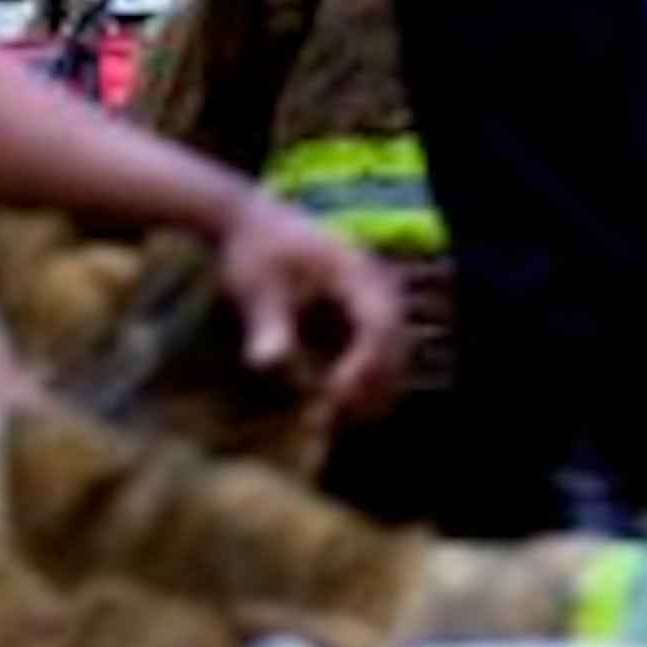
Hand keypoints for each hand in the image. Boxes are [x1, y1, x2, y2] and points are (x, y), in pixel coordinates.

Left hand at [213, 192, 404, 422]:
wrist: (252, 225)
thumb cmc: (254, 253)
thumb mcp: (255, 286)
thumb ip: (268, 325)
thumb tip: (267, 363)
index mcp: (356, 273)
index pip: (378, 326)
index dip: (362, 365)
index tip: (332, 395)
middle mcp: (378, 289)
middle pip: (395, 348)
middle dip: (368, 388)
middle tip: (329, 420)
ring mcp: (375, 303)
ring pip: (391, 358)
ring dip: (367, 392)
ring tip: (326, 421)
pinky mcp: (364, 318)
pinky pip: (376, 357)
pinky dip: (359, 383)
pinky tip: (328, 408)